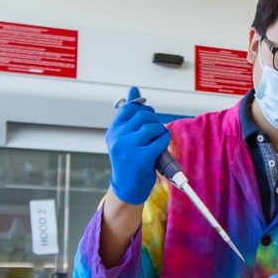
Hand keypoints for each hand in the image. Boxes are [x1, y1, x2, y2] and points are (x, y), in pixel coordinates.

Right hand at [106, 86, 169, 203]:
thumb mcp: (124, 137)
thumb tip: (134, 89)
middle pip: (142, 115)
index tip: (147, 116)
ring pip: (151, 126)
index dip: (142, 109)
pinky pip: (160, 139)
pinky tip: (162, 145)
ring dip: (160, 131)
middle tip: (155, 131)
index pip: (128, 108)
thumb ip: (130, 115)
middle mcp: (118, 137)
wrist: (127, 188)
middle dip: (154, 120)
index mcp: (113, 131)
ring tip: (158, 139)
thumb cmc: (129, 162)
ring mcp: (129, 147)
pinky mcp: (141, 157)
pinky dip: (165, 140)